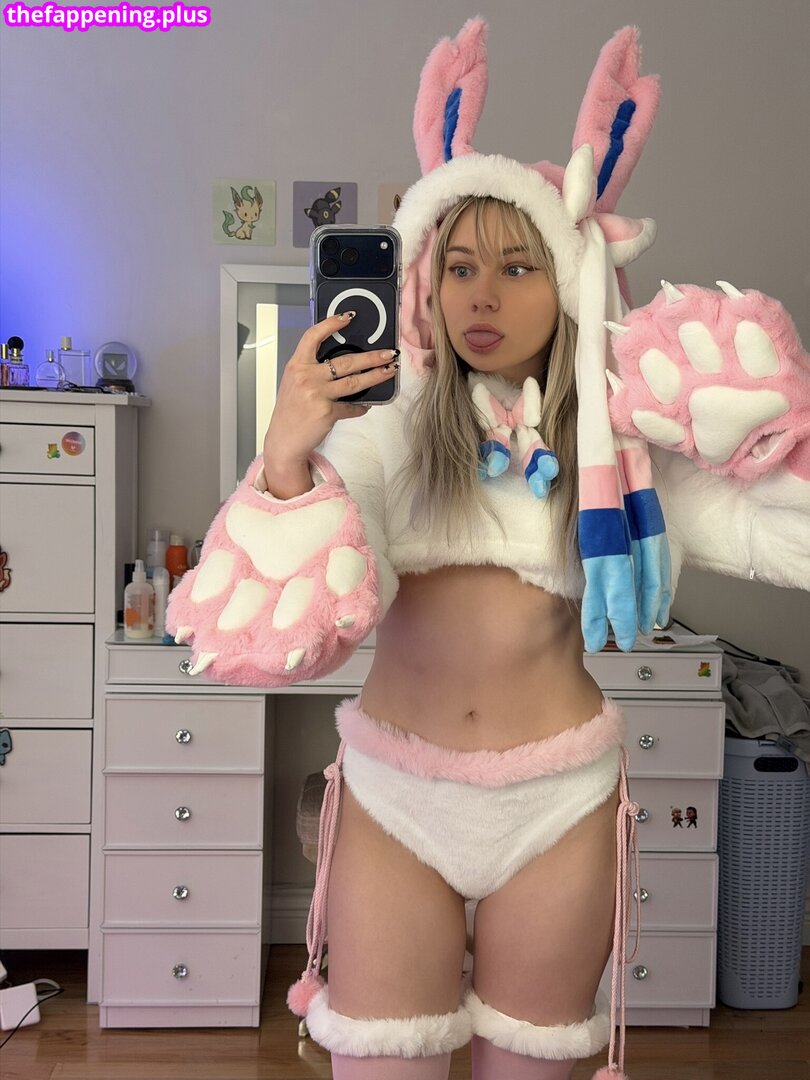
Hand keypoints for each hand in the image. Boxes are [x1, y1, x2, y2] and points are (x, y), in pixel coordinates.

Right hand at [263, 312, 398, 467]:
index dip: (331, 324)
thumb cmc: (291, 411)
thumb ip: (312, 370)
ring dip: (376, 376)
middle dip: (371, 356)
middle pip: (345, 361)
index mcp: (297, 365)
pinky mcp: (327, 412)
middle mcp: (306, 377)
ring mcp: (317, 395)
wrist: (284, 439)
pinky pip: (351, 407)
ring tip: (390, 371)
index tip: (348, 317)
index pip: (313, 337)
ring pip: (354, 382)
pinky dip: (361, 407)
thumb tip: (342, 362)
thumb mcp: (295, 383)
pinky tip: (367, 405)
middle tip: (388, 353)